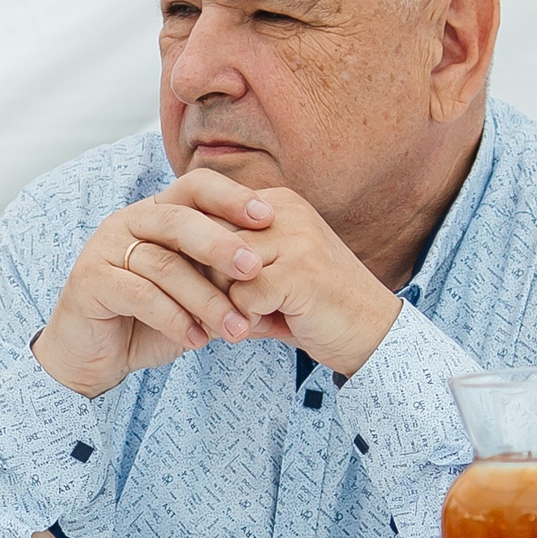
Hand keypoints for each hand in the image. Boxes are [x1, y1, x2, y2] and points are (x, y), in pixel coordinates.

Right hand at [31, 194, 271, 397]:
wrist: (93, 355)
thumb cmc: (148, 320)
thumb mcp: (193, 293)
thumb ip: (222, 277)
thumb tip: (277, 270)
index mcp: (155, 213)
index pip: (195, 187)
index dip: (232, 197)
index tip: (269, 217)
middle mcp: (128, 222)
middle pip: (178, 219)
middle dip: (221, 244)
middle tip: (253, 269)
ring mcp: (104, 249)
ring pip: (163, 265)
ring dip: (205, 299)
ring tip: (234, 329)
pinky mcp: (90, 280)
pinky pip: (139, 294)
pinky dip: (173, 319)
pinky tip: (196, 340)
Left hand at [165, 170, 402, 376]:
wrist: (371, 333)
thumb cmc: (310, 307)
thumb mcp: (266, 275)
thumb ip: (223, 264)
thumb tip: (164, 264)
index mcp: (275, 204)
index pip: (205, 219)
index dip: (194, 261)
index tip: (192, 289)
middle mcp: (284, 212)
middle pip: (206, 243)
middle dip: (203, 284)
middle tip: (217, 312)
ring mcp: (295, 239)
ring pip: (219, 270)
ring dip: (223, 304)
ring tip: (247, 320)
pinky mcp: (300, 272)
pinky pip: (241, 297)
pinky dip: (244, 320)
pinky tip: (265, 327)